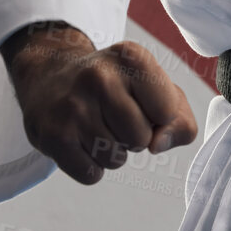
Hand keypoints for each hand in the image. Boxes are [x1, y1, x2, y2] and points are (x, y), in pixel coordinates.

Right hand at [2, 22, 197, 185]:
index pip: (167, 111)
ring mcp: (72, 105)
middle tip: (115, 117)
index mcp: (132, 57)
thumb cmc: (117, 88)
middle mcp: (99, 76)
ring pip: (116, 159)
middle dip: (135, 137)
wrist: (50, 79)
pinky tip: (80, 141)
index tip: (141, 102)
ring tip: (96, 125)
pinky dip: (91, 166)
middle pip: (142, 138)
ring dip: (112, 152)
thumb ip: (180, 121)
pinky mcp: (52, 134)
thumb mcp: (155, 90)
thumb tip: (158, 146)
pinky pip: (91, 174)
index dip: (159, 117)